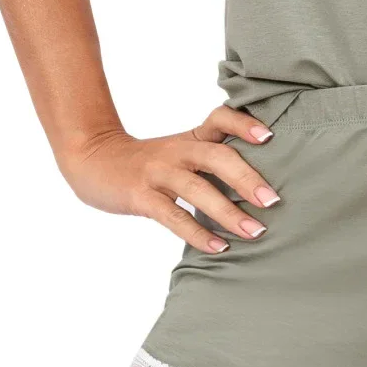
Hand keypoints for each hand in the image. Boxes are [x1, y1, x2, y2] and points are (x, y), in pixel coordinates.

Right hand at [58, 106, 280, 251]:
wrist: (93, 159)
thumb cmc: (148, 162)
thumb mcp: (180, 151)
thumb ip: (212, 159)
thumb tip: (260, 183)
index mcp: (191, 137)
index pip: (220, 118)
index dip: (244, 124)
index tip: (270, 137)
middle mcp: (178, 150)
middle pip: (217, 156)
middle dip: (248, 178)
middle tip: (273, 201)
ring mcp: (158, 172)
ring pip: (197, 188)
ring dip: (228, 212)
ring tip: (254, 231)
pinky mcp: (141, 196)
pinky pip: (173, 215)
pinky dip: (197, 233)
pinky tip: (218, 247)